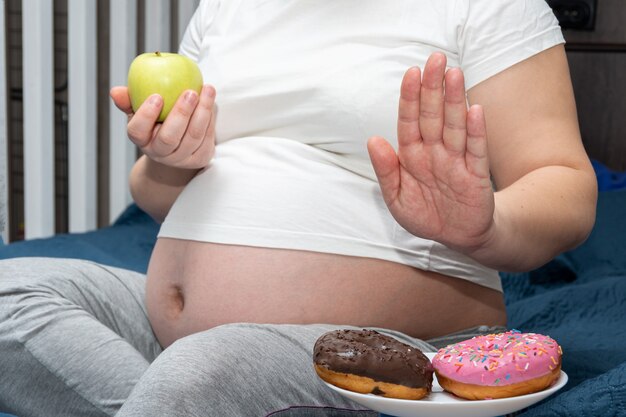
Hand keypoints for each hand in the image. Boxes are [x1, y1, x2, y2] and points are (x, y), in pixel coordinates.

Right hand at [110, 85, 216, 169]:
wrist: (176, 148)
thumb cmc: (156, 122)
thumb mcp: (140, 111)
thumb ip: (129, 99)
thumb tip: (116, 92)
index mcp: (142, 140)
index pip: (137, 131)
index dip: (146, 115)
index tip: (157, 96)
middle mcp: (160, 153)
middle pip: (169, 137)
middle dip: (181, 113)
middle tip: (190, 92)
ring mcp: (181, 159)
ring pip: (193, 137)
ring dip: (202, 112)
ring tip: (207, 90)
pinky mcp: (200, 158)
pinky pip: (207, 138)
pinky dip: (210, 119)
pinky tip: (211, 102)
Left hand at [367, 53, 494, 251]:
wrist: (458, 237)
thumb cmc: (426, 214)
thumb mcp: (397, 198)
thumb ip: (386, 170)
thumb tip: (373, 140)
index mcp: (412, 156)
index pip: (410, 122)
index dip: (410, 98)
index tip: (411, 73)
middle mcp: (435, 152)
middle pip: (433, 116)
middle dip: (433, 88)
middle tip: (435, 59)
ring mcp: (456, 161)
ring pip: (454, 126)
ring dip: (454, 101)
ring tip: (454, 74)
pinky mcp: (476, 175)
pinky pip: (476, 150)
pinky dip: (475, 131)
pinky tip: (474, 110)